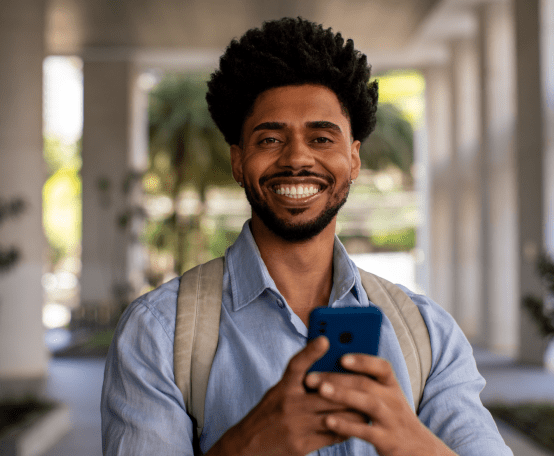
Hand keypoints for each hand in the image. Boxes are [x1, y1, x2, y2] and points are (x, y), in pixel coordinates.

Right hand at [207, 336, 365, 455]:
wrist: (249, 446)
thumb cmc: (270, 415)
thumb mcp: (279, 392)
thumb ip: (300, 382)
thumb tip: (330, 371)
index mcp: (283, 387)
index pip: (296, 365)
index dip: (310, 351)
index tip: (325, 339)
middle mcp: (288, 403)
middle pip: (328, 392)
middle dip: (351, 391)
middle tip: (368, 386)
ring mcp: (295, 425)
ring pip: (335, 415)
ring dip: (354, 412)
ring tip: (367, 408)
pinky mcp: (300, 444)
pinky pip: (332, 435)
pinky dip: (345, 430)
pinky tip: (353, 426)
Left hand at [305, 355, 457, 455]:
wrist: (418, 449)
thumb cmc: (391, 415)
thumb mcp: (385, 395)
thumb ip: (364, 380)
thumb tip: (330, 361)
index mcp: (391, 385)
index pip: (382, 367)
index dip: (362, 360)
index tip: (341, 356)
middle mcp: (394, 399)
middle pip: (366, 384)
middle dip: (337, 378)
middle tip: (310, 377)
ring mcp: (391, 420)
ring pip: (368, 404)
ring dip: (343, 395)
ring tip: (320, 391)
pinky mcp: (387, 440)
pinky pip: (366, 431)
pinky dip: (347, 425)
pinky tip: (328, 421)